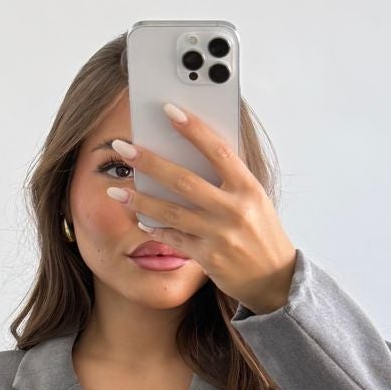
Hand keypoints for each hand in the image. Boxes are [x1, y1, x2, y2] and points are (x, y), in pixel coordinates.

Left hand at [105, 104, 297, 314]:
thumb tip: (189, 153)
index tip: (169, 110)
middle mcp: (234, 210)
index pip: (218, 150)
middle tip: (123, 149)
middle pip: (184, 181)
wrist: (275, 279)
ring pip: (172, 212)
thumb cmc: (261, 232)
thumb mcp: (254, 199)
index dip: (193, 129)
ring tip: (115, 191)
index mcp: (248, 188)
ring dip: (140, 200)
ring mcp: (220, 236)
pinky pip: (175, 238)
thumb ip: (228, 178)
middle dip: (150, 163)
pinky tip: (140, 219)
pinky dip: (155, 228)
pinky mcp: (209, 258)